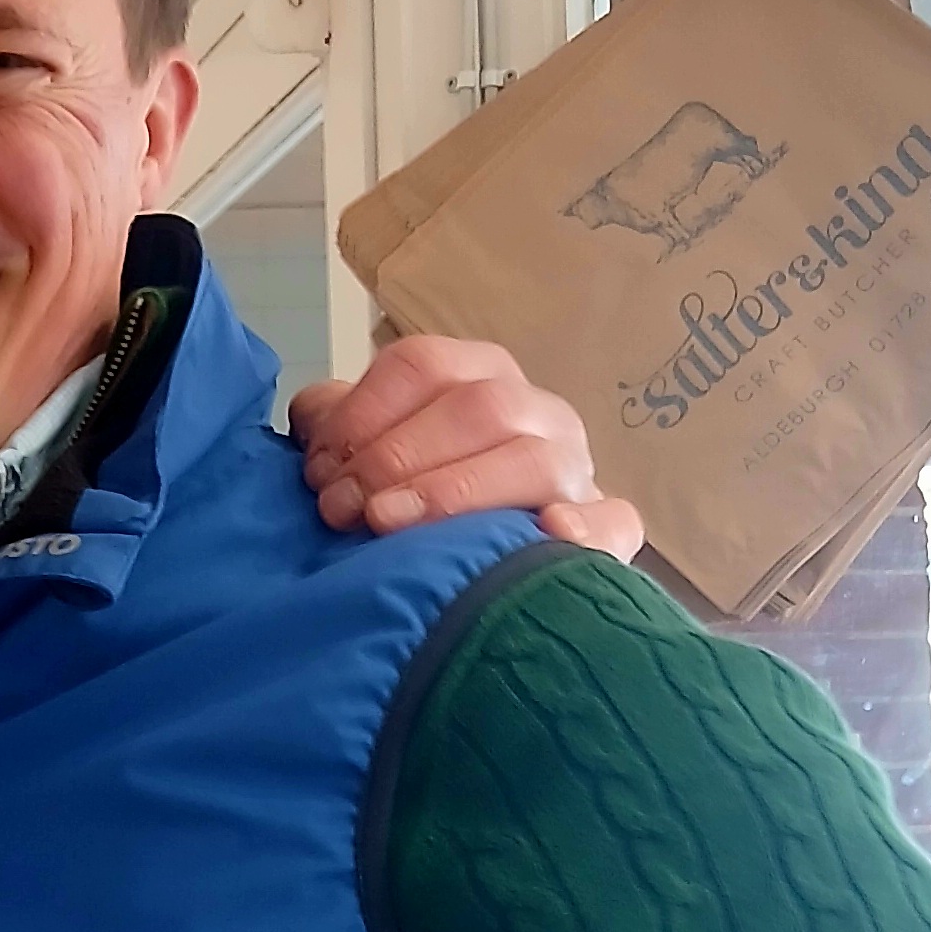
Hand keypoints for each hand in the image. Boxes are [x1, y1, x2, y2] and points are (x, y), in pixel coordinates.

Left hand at [290, 337, 643, 558]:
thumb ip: (336, 423)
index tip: (317, 468)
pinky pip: (614, 520)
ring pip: (532, 458)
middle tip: (339, 508)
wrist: (482, 566)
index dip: (361, 413)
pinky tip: (549, 531)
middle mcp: (535, 410)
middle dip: (395, 455)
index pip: (423, 365)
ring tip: (387, 522)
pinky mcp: (604, 525)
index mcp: (478, 376)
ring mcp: (575, 466)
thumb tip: (316, 423)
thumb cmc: (412, 497)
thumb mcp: (369, 448)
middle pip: (477, 408)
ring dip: (453, 490)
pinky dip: (586, 526)